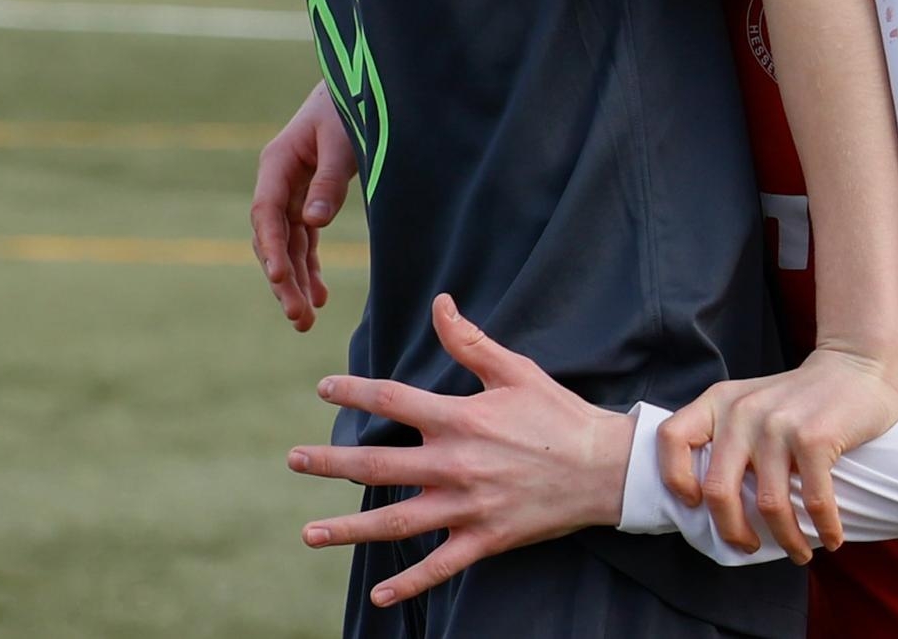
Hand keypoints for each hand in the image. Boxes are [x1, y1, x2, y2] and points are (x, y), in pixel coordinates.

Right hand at [250, 83, 357, 330]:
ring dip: (294, 280)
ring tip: (305, 320)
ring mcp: (290, 192)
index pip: (266, 212)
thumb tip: (313, 222)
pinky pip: (303, 239)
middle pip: (273, 237)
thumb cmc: (348, 108)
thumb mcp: (343, 140)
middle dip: (283, 278)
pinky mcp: (306, 199)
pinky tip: (318, 295)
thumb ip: (329, 179)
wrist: (357, 87)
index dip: (271, 247)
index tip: (279, 278)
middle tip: (298, 317)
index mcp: (277, 163)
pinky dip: (309, 265)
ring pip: (287, 244)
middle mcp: (277, 181)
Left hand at [288, 294, 635, 607]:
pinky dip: (409, 582)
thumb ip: (470, 342)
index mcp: (462, 418)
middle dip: (332, 463)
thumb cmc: (558, 414)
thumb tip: (440, 304)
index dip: (356, 392)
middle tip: (293, 460)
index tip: (325, 388)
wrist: (604, 468)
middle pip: (381, 465)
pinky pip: (440, 566)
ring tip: (310, 533)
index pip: (395, 401)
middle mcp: (458, 463)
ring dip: (351, 529)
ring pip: (399, 521)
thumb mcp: (515, 370)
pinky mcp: (486, 539)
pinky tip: (379, 592)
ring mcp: (469, 506)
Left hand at [658, 348, 897, 562]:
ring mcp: (777, 423)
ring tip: (799, 551)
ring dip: (787, 541)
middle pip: (718, 491)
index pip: (672, 439)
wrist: (855, 367)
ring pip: (770, 505)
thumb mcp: (751, 406)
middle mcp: (742, 410)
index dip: (674, 478)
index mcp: (719, 401)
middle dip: (733, 533)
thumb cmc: (800, 401)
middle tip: (749, 546)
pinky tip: (830, 537)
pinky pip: (813, 501)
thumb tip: (712, 508)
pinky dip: (824, 529)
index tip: (696, 505)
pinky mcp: (814, 436)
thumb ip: (729, 440)